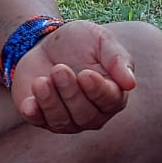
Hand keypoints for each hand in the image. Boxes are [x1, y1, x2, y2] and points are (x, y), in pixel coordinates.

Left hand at [10, 19, 136, 133]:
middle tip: (59, 69)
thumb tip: (131, 82)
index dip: (98, 90)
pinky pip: (39, 122)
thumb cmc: (79, 42)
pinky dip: (34, 114)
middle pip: (85, 115)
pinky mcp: (42, 118)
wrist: (46, 42)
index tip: (85, 73)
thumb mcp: (100, 40)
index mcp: (112, 93)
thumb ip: (116, 57)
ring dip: (51, 101)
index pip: (110, 101)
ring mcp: (67, 119)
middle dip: (70, 92)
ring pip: (62, 122)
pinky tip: (30, 102)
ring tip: (42, 80)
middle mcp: (92, 113)